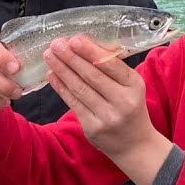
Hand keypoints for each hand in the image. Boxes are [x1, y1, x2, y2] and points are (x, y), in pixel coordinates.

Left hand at [43, 35, 155, 157]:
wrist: (135, 144)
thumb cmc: (131, 107)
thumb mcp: (132, 86)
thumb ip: (113, 68)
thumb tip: (85, 45)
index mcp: (135, 86)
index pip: (110, 65)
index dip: (90, 52)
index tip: (74, 39)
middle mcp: (122, 101)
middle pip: (92, 76)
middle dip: (71, 58)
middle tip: (56, 43)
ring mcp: (106, 117)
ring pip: (80, 89)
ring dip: (62, 70)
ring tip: (49, 55)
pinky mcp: (92, 128)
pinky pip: (73, 103)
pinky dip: (61, 87)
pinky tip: (52, 75)